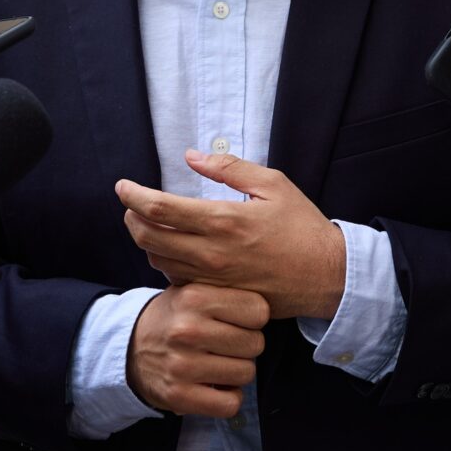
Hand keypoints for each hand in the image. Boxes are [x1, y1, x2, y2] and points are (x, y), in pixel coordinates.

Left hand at [117, 151, 344, 320]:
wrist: (327, 275)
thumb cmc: (302, 226)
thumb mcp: (273, 184)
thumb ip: (229, 167)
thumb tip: (192, 156)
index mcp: (223, 220)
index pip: (159, 209)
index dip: (133, 196)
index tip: (122, 187)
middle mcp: (212, 253)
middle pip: (148, 238)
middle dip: (131, 218)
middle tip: (131, 205)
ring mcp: (213, 279)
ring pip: (158, 261)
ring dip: (146, 241)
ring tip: (149, 225)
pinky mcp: (218, 295)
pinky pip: (177, 280)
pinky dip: (166, 262)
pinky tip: (173, 249)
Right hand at [126, 282, 269, 417]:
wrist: (130, 348)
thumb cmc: (175, 317)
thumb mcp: (193, 289)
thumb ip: (227, 289)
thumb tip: (272, 299)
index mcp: (194, 297)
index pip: (259, 310)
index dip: (253, 318)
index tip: (238, 320)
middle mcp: (187, 330)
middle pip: (256, 343)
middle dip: (247, 345)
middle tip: (227, 344)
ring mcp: (182, 365)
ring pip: (247, 373)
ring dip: (238, 371)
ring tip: (218, 362)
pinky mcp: (179, 396)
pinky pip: (230, 404)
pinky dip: (228, 398)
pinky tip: (216, 387)